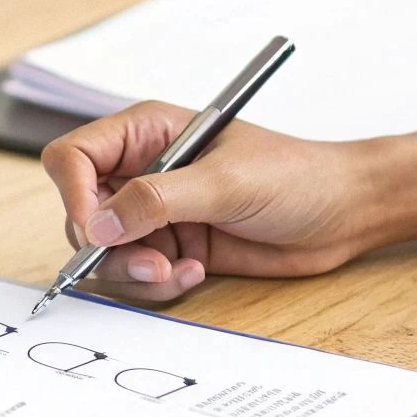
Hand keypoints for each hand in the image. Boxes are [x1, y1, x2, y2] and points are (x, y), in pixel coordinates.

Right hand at [39, 102, 416, 300]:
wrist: (343, 213)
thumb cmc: (296, 176)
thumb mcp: (227, 182)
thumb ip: (160, 200)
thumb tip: (102, 222)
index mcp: (147, 132)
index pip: (74, 156)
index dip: (73, 195)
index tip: (96, 232)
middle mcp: (143, 170)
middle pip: (82, 213)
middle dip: (108, 248)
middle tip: (150, 263)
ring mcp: (157, 211)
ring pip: (106, 253)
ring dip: (134, 272)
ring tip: (178, 270)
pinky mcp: (174, 246)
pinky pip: (137, 275)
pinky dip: (158, 283)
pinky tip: (197, 271)